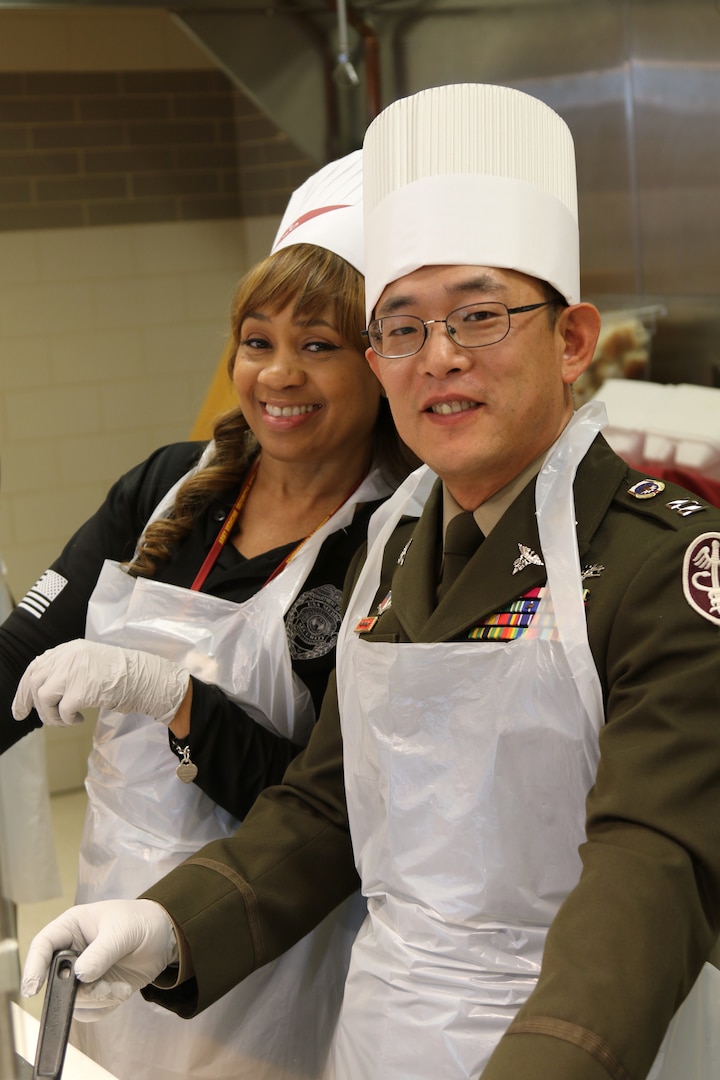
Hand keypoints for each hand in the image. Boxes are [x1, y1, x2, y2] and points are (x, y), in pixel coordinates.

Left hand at [12, 639, 189, 725]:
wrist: (145, 677)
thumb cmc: (123, 674)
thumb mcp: (90, 663)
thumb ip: (68, 669)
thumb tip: (44, 691)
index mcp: (69, 649)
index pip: (36, 666)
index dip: (24, 688)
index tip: (21, 707)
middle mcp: (67, 657)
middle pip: (34, 681)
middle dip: (29, 703)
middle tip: (32, 719)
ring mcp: (72, 673)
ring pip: (43, 697)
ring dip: (51, 715)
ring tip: (65, 721)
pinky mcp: (80, 691)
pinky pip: (62, 712)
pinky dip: (67, 720)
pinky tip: (80, 720)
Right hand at [21, 899, 177, 1021]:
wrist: (166, 937)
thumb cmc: (141, 921)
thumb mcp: (123, 931)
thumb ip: (101, 952)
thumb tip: (80, 975)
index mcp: (72, 927)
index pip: (43, 945)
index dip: (34, 966)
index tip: (33, 989)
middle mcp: (73, 952)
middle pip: (56, 980)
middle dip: (78, 989)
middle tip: (102, 986)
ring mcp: (83, 974)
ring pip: (73, 999)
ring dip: (97, 998)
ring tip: (120, 985)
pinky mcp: (96, 991)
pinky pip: (90, 1010)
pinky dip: (105, 1006)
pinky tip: (123, 990)